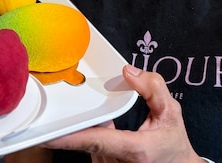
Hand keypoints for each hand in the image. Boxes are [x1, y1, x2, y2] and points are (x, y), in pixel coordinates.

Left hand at [42, 65, 200, 162]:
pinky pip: (91, 149)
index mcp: (135, 149)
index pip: (98, 141)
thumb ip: (153, 88)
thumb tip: (129, 71)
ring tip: (98, 120)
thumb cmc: (172, 143)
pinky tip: (101, 128)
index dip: (72, 138)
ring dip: (87, 131)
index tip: (49, 134)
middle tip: (63, 112)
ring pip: (87, 146)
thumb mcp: (171, 113)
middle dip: (76, 126)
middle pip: (87, 142)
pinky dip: (92, 137)